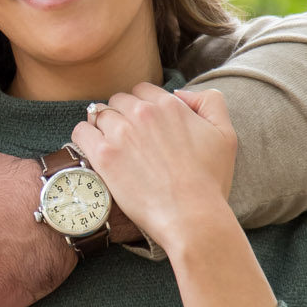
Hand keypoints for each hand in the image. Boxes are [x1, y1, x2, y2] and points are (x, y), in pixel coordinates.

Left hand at [70, 85, 235, 253]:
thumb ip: (210, 102)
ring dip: (104, 127)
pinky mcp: (104, 156)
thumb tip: (180, 94)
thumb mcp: (225, 134)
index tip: (145, 125)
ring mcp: (121, 133)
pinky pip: (81, 132)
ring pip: (99, 114)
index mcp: (169, 105)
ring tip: (112, 147)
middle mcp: (143, 113)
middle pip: (119, 100)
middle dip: (123, 115)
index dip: (143, 107)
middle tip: (130, 140)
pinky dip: (85, 137)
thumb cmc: (210, 182)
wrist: (192, 216)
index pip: (142, 90)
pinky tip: (94, 150)